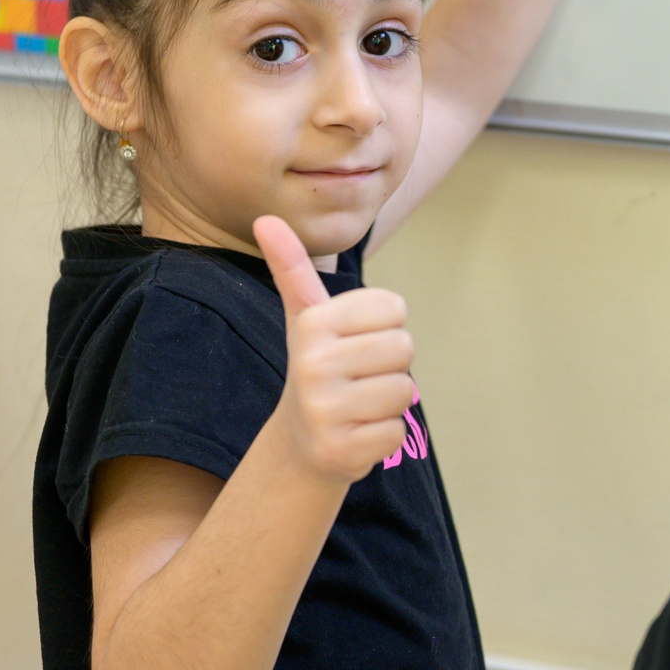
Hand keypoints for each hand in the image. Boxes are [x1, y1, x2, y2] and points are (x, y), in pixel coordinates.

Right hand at [254, 215, 413, 484]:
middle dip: (390, 365)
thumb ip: (292, 268)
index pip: (394, 307)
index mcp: (313, 323)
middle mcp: (313, 365)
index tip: (357, 341)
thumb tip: (265, 218)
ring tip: (358, 404)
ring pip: (404, 392)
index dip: (385, 326)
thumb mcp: (305, 317)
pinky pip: (397, 433)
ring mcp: (324, 410)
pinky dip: (385, 436)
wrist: (301, 443)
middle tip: (360, 377)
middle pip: (403, 347)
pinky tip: (357, 433)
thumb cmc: (318, 368)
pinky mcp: (340, 451)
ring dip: (389, 402)